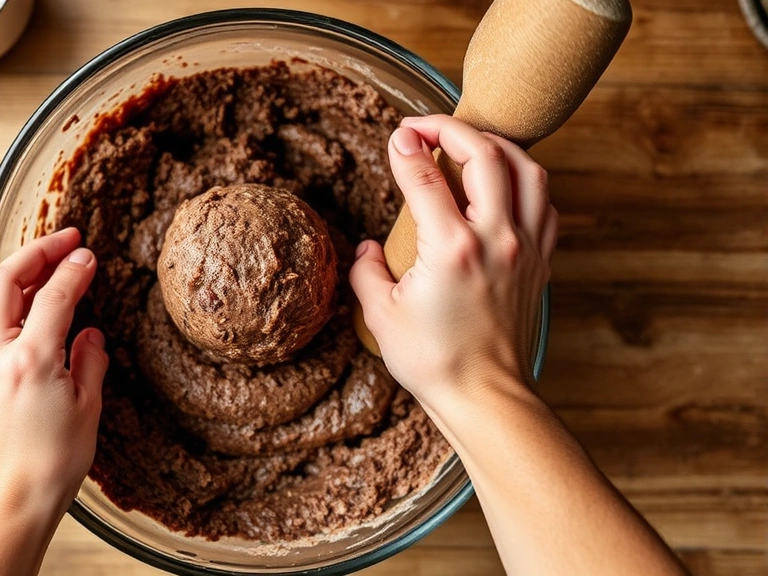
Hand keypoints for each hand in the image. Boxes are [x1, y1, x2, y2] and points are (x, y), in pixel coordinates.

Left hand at [0, 227, 107, 516]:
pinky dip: (5, 302)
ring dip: (17, 274)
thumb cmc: (53, 462)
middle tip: (66, 239)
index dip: (74, 269)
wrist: (14, 499)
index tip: (89, 255)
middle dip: (36, 252)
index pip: (53, 295)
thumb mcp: (88, 406)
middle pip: (6, 281)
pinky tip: (26, 304)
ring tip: (46, 264)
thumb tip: (89, 333)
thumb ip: (90, 358)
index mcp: (29, 361)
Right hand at [350, 115, 556, 410]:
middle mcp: (495, 239)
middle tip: (425, 127)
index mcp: (451, 249)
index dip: (406, 149)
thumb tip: (367, 246)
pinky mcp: (540, 261)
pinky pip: (544, 202)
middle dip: (451, 128)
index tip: (396, 137)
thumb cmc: (432, 359)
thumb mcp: (380, 314)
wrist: (484, 395)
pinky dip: (524, 179)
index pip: (426, 177)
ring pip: (526, 169)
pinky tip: (504, 182)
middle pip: (484, 154)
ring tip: (469, 143)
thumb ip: (366, 270)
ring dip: (496, 145)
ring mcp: (524, 247)